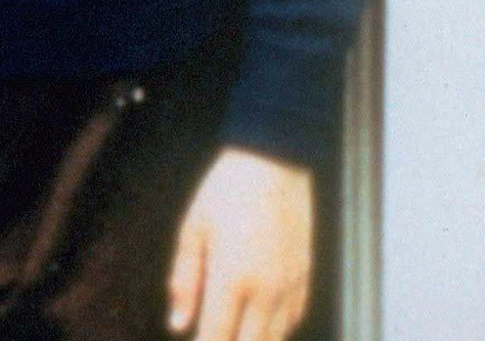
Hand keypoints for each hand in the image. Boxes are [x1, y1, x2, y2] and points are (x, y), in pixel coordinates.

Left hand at [165, 147, 312, 340]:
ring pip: (275, 340)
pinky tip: (259, 325)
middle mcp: (265, 290)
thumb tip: (178, 324)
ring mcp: (290, 286)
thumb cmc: (226, 191)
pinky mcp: (306, 278)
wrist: (275, 161)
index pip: (216, 338)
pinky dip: (276, 332)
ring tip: (233, 332)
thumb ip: (184, 280)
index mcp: (231, 279)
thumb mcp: (193, 228)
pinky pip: (293, 321)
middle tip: (213, 337)